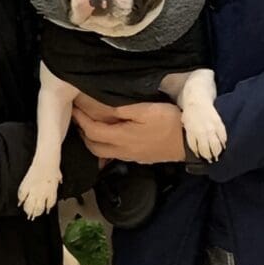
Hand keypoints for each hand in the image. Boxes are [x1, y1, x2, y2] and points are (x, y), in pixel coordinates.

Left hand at [71, 98, 185, 164]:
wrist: (189, 144)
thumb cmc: (169, 123)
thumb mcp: (146, 110)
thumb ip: (121, 109)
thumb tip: (100, 107)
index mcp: (121, 138)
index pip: (92, 131)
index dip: (80, 119)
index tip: (74, 107)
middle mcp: (122, 150)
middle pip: (93, 146)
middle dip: (83, 131)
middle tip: (79, 116)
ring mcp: (130, 156)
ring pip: (103, 152)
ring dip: (93, 140)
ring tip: (91, 125)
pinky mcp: (139, 157)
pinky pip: (114, 155)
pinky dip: (105, 146)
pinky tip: (109, 138)